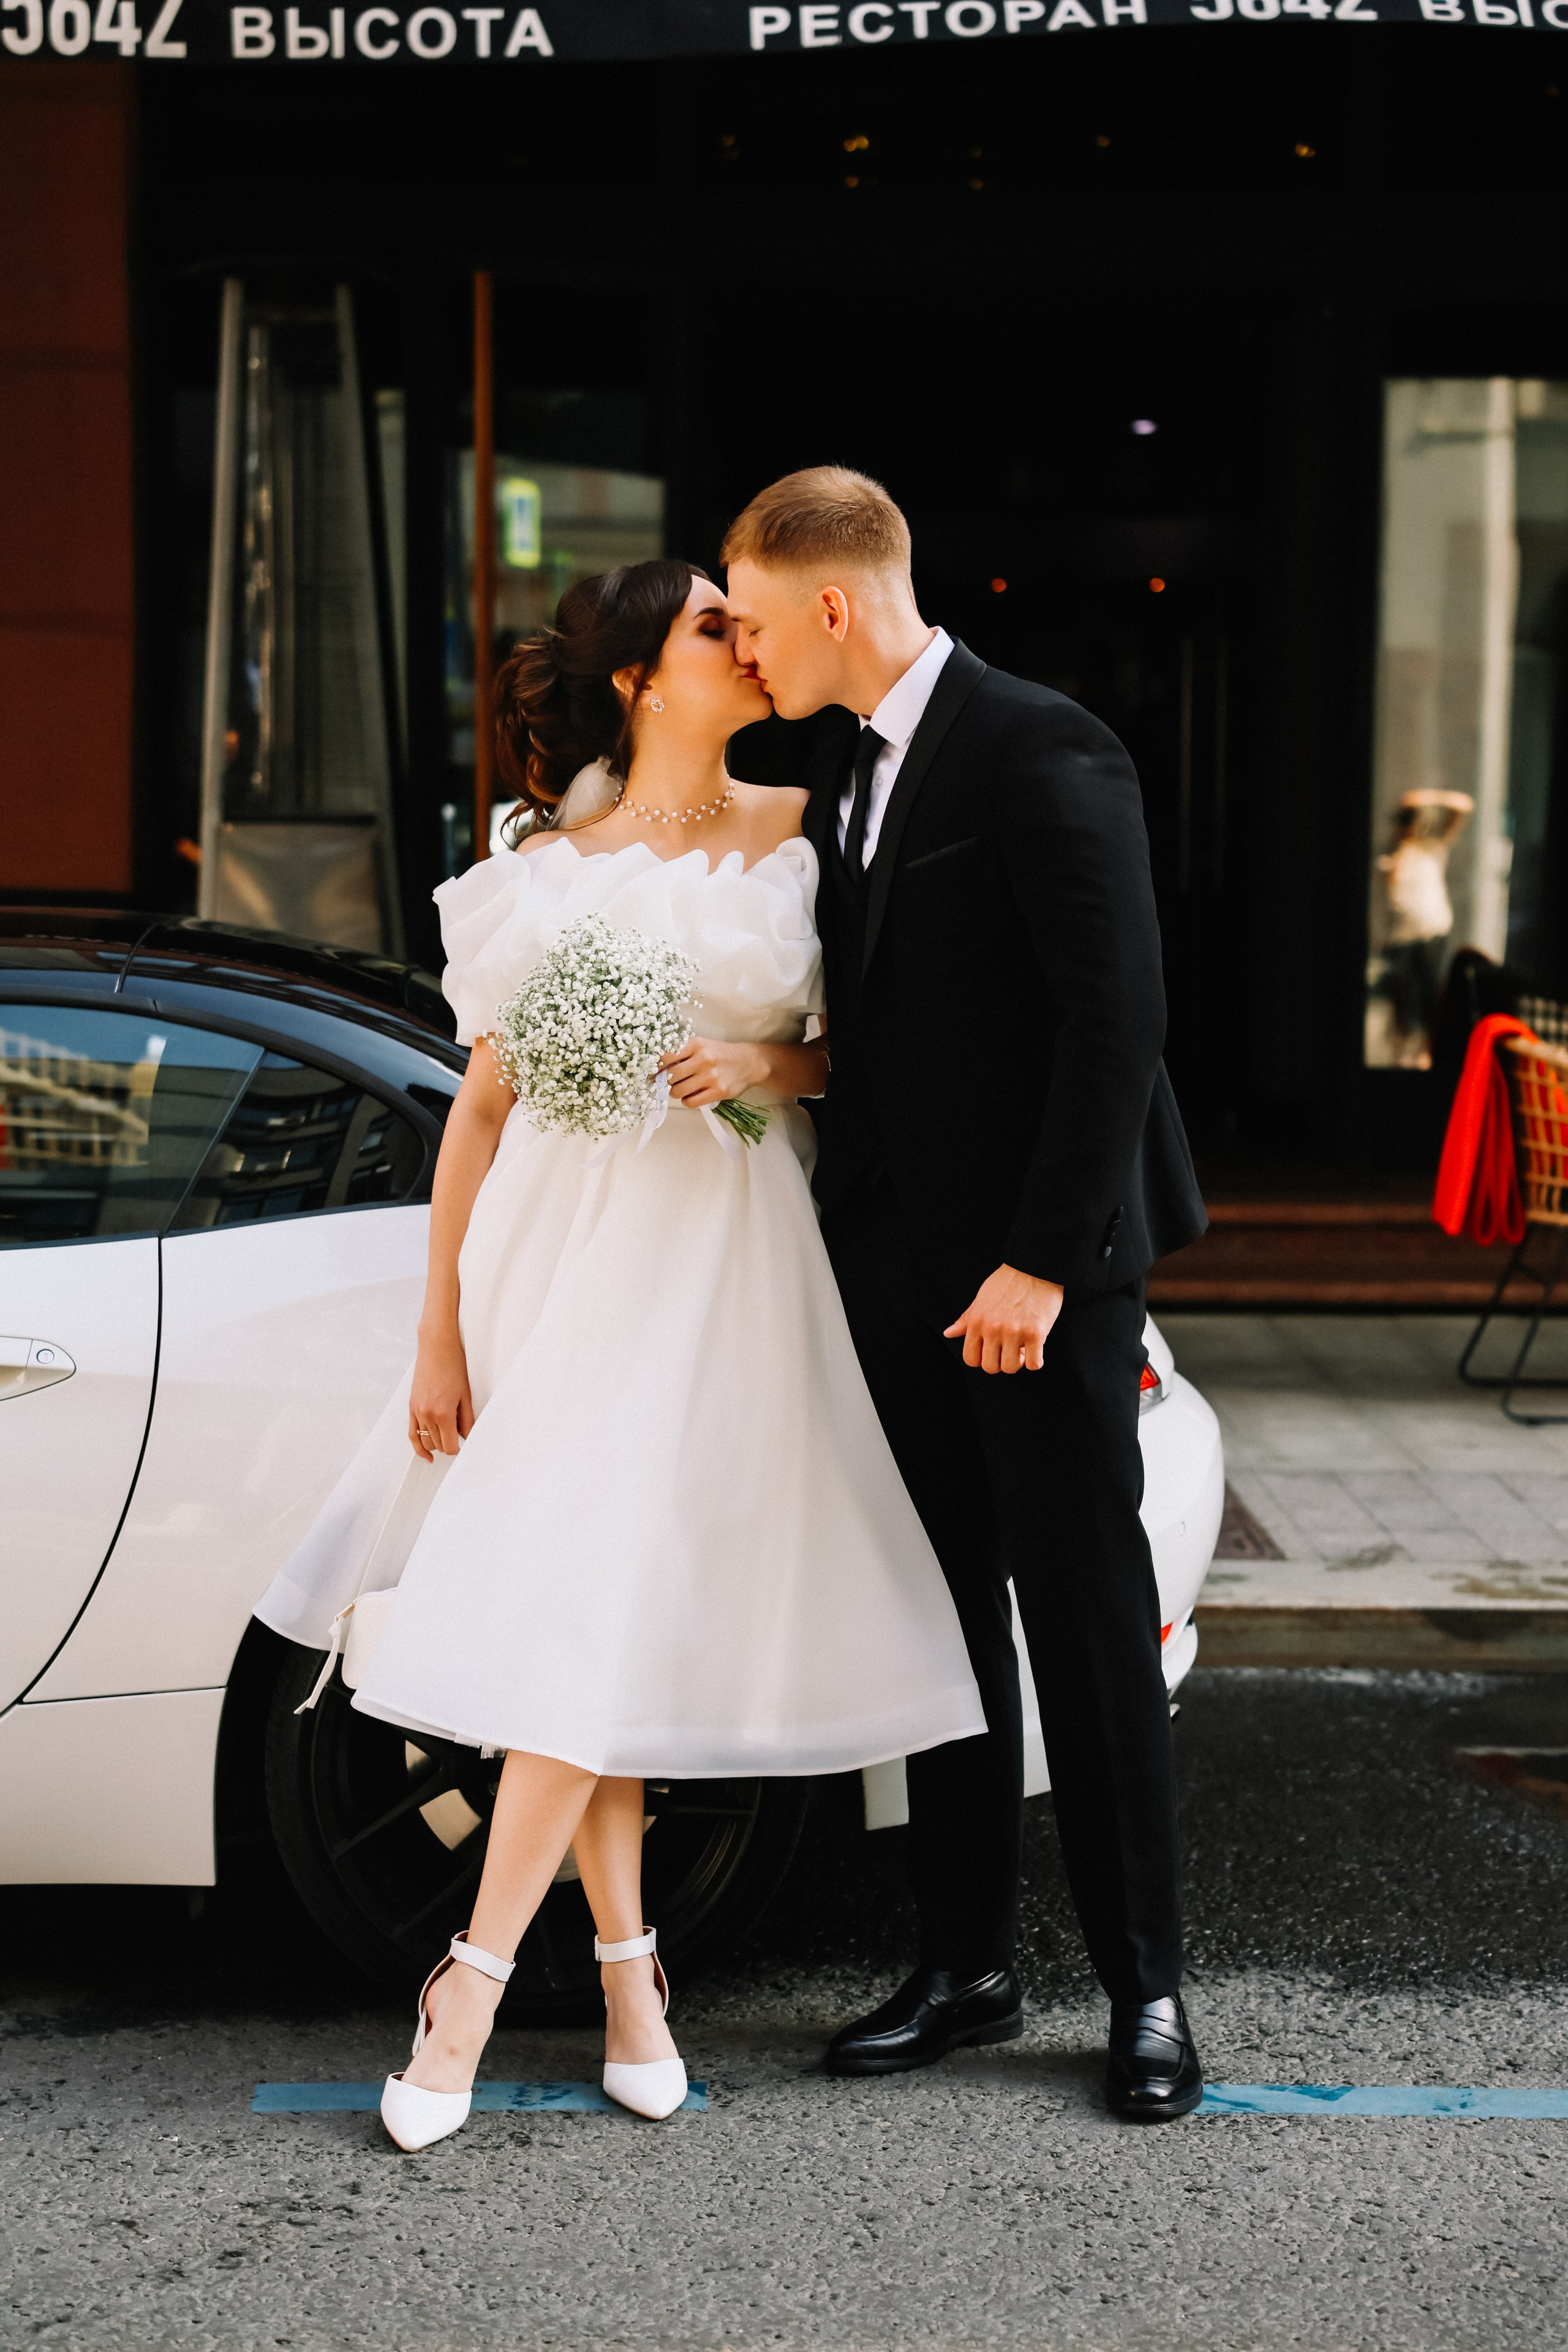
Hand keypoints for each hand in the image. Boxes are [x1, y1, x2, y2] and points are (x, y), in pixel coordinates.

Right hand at [409, 1326, 474, 1458]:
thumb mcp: (466, 1395)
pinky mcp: (411, 1407)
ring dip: (437, 1444)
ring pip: (426, 1442)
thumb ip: (467, 1420)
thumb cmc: (453, 1367)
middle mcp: (427, 1415)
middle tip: (460, 1435)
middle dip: (450, 1444)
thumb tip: (468, 1438)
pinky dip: (418, 1446)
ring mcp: (416, 1411)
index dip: (459, 1449)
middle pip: (438, 1445)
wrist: (436, 1348)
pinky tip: (426, 1455)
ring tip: (448, 1439)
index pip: (450, 1446)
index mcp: (443, 1413)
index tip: (465, 1444)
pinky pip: (412, 1434)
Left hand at [660, 1035, 767, 1109]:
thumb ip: (681, 1053)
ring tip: (683, 1088)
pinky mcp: (718, 1091)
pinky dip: (687, 1101)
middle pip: (670, 1076)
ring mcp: (711, 1077)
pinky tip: (692, 1095)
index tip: (653, 1072)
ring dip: (676, 1092)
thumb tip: (656, 1068)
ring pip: (678, 1091)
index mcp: (696, 1044)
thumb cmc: (719, 1054)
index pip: (665, 1056)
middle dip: (666, 1082)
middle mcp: (703, 1059)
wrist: (748, 1062)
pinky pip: (691, 1102)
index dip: (655, 1066)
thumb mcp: (701, 1046)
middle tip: (669, 1082)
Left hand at [944, 1264, 1064, 1373]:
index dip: (982, 1360)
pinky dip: (1035, 1361)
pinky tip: (1036, 1347)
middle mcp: (992, 1328)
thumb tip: (948, 1333)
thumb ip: (966, 1319)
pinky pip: (1034, 1364)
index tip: (993, 1351)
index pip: (970, 1359)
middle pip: (990, 1367)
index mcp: (977, 1321)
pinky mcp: (1036, 1333)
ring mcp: (1014, 1331)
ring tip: (1023, 1347)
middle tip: (1010, 1349)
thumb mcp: (982, 1298)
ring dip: (1018, 1362)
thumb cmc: (1007, 1282)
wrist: (1034, 1266)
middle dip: (1000, 1362)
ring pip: (1010, 1368)